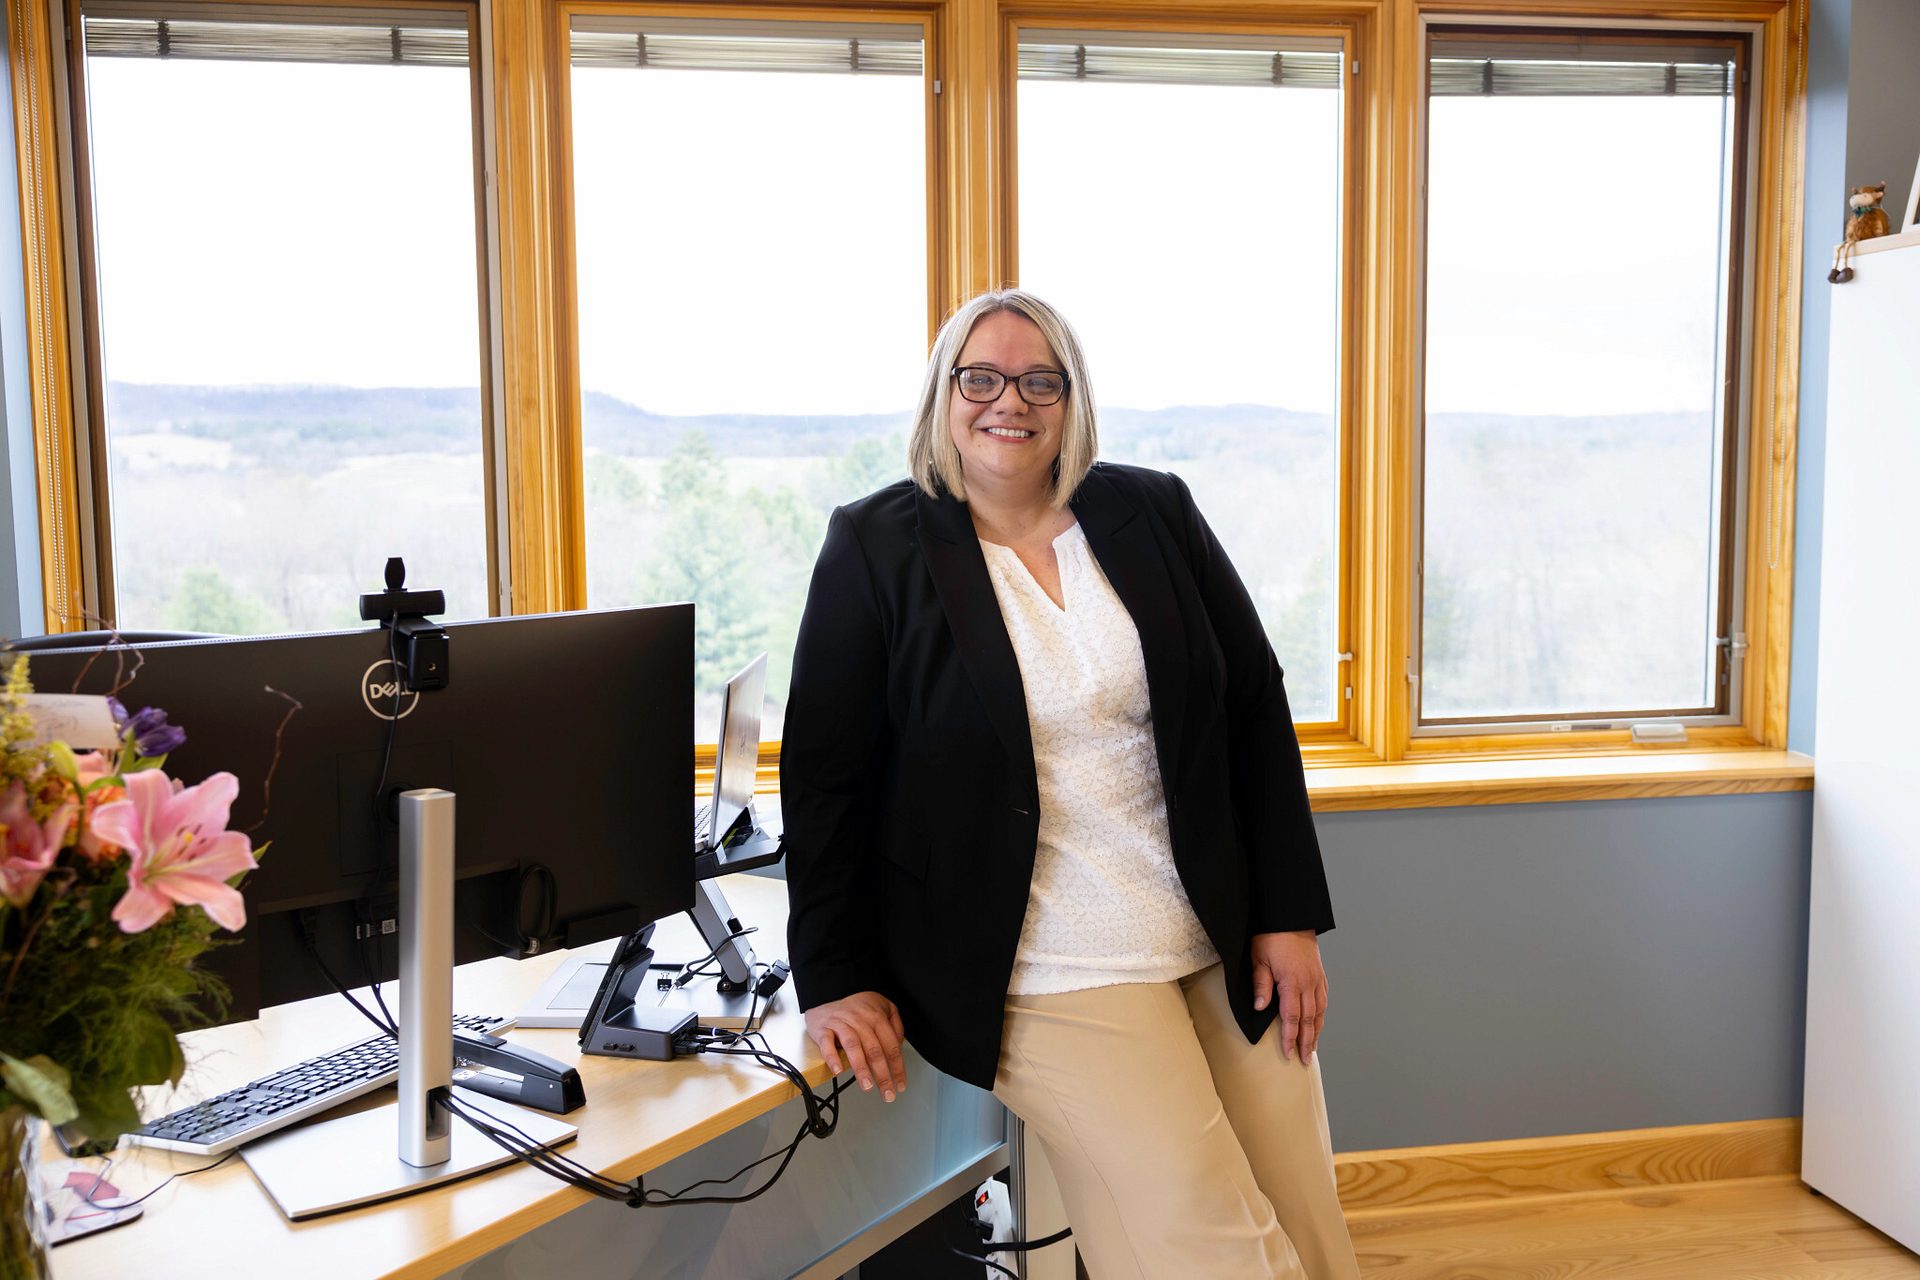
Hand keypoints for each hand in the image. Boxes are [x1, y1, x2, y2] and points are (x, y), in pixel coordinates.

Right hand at [804, 991, 907, 1101]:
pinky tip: (838, 1071)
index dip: (897, 1067)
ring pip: (853, 1047)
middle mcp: (860, 1019)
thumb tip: (900, 1045)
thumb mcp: (883, 1007)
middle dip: (882, 1074)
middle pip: (874, 1049)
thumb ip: (894, 1025)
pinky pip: (827, 1044)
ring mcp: (841, 1023)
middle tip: (887, 1093)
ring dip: (861, 1068)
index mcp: (877, 1016)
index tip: (900, 1085)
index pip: (891, 1046)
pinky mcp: (823, 1029)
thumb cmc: (857, 1008)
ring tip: (867, 1086)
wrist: (828, 994)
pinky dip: (832, 1057)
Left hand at [1251, 930, 1327, 1063]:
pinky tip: (1319, 1022)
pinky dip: (1321, 1014)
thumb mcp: (1259, 958)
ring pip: (1319, 1011)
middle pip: (1309, 1019)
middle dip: (1306, 1042)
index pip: (1291, 1018)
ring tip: (1313, 1048)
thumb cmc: (1271, 935)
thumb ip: (1261, 984)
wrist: (1290, 916)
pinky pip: (1323, 999)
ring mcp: (1316, 978)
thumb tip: (1261, 1008)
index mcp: (1292, 982)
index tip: (1289, 1054)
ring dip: (1316, 1031)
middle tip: (1305, 1060)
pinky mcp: (1319, 973)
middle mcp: (1308, 983)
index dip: (1290, 1038)